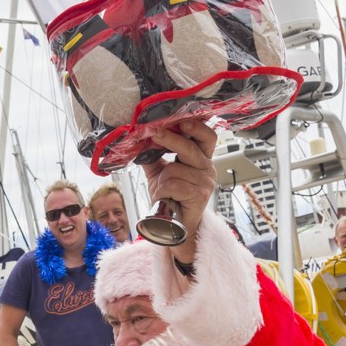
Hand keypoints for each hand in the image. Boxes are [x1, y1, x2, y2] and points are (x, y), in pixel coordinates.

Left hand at [142, 120, 217, 261]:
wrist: (176, 226)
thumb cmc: (171, 197)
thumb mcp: (159, 173)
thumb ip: (153, 156)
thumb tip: (139, 139)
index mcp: (200, 158)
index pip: (206, 136)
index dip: (195, 126)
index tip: (180, 119)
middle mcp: (207, 167)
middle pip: (191, 147)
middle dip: (170, 139)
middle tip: (154, 133)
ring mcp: (206, 182)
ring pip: (174, 170)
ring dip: (161, 181)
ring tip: (163, 191)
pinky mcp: (200, 195)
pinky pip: (173, 185)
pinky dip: (162, 191)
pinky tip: (165, 199)